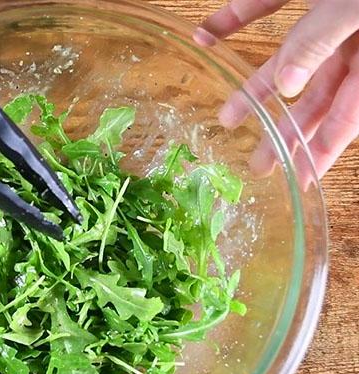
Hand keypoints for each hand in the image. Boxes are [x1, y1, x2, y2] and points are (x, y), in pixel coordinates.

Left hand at [194, 0, 358, 177]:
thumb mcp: (355, 9)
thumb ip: (320, 42)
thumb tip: (287, 84)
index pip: (346, 117)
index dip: (321, 151)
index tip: (298, 179)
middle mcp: (349, 40)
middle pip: (312, 97)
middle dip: (283, 132)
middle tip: (259, 166)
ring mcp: (327, 11)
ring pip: (287, 57)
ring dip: (253, 86)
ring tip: (226, 118)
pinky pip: (267, 2)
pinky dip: (235, 19)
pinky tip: (206, 35)